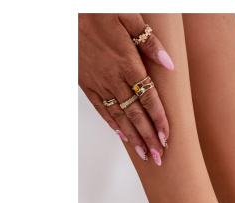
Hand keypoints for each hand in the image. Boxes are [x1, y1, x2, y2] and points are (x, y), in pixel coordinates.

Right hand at [79, 14, 173, 163]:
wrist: (65, 11)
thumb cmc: (98, 11)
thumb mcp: (128, 17)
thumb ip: (149, 42)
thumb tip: (169, 65)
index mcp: (127, 63)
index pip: (149, 99)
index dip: (159, 120)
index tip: (168, 137)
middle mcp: (113, 78)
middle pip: (136, 114)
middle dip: (149, 138)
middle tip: (159, 156)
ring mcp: (98, 83)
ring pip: (120, 117)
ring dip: (133, 137)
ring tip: (144, 154)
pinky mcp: (85, 84)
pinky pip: (101, 109)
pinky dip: (113, 124)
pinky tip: (123, 136)